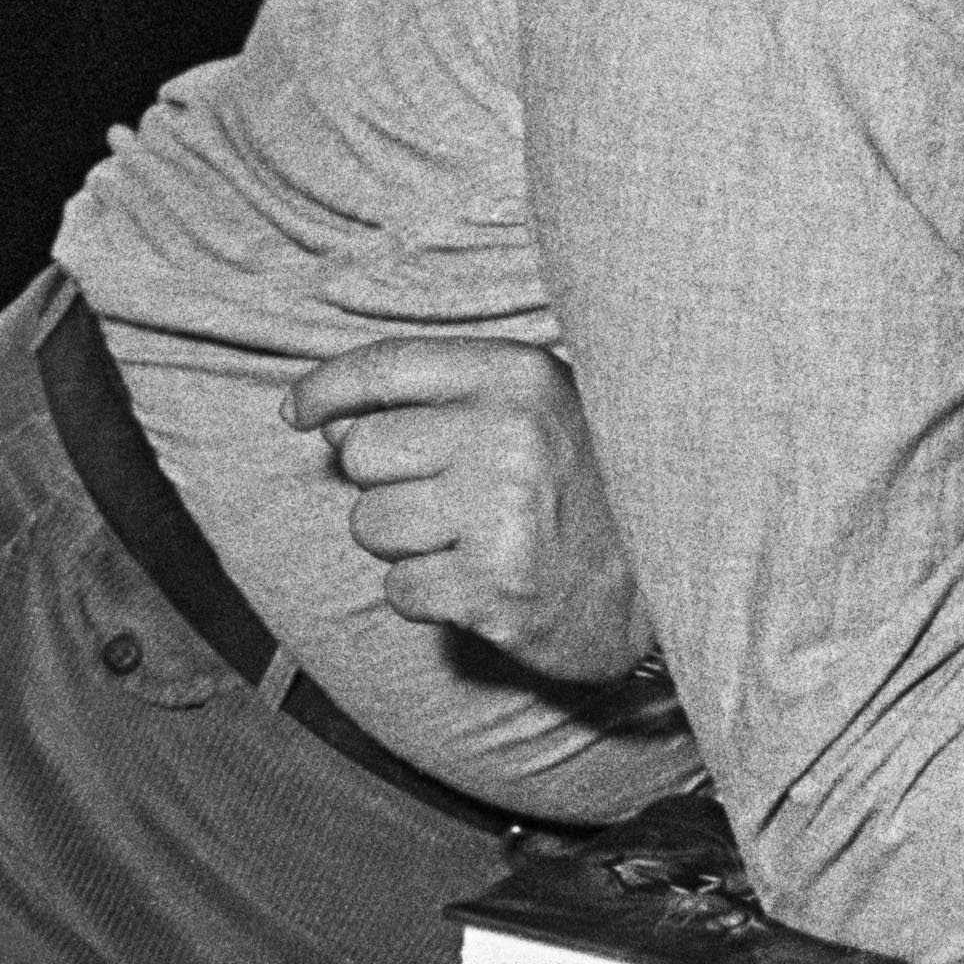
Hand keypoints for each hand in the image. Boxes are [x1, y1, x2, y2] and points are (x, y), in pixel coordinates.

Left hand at [285, 336, 654, 682]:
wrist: (669, 587)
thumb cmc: (586, 491)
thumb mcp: (530, 415)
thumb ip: (437, 402)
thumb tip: (327, 418)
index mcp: (519, 377)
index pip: (388, 366)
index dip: (327, 387)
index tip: (294, 411)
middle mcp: (508, 434)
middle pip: (362, 453)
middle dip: (383, 484)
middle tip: (445, 503)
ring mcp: (501, 512)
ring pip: (371, 524)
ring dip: (403, 545)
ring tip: (470, 543)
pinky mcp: (493, 586)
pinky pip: (398, 589)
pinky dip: (425, 596)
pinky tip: (477, 585)